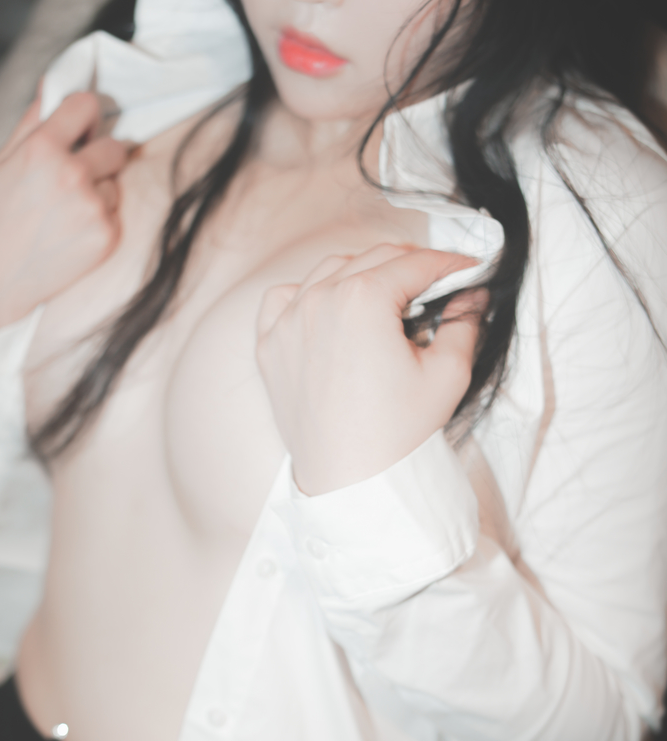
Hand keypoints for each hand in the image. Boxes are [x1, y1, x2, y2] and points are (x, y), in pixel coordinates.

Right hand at [0, 91, 134, 330]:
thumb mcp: (0, 164)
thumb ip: (31, 122)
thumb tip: (53, 86)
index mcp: (41, 148)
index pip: (86, 105)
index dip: (84, 118)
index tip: (79, 131)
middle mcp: (71, 173)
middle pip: (114, 145)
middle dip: (98, 158)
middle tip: (69, 181)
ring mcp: (93, 206)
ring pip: (115, 182)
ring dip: (98, 192)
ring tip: (63, 214)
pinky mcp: (107, 234)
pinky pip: (116, 212)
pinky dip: (100, 220)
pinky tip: (70, 234)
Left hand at [256, 244, 486, 494]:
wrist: (351, 481)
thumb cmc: (396, 435)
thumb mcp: (448, 372)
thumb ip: (465, 321)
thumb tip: (470, 296)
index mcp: (362, 299)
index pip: (415, 264)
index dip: (450, 263)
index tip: (467, 269)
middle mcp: (318, 300)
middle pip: (375, 259)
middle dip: (412, 267)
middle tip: (438, 287)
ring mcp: (287, 321)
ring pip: (330, 271)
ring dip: (364, 274)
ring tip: (390, 299)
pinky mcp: (270, 345)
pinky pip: (285, 298)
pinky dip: (309, 294)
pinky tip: (332, 310)